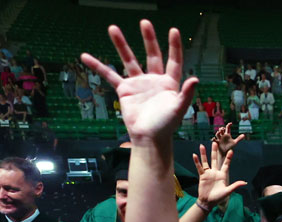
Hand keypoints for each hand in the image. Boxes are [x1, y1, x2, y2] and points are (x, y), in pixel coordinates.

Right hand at [81, 20, 197, 141]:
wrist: (148, 138)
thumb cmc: (166, 126)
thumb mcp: (178, 109)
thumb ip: (186, 94)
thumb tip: (195, 79)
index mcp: (170, 83)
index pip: (173, 60)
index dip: (174, 46)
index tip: (173, 30)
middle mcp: (154, 80)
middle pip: (152, 54)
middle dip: (148, 39)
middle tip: (144, 22)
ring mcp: (138, 83)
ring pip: (129, 60)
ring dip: (121, 45)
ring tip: (112, 28)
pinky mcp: (124, 90)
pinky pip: (109, 75)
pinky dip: (98, 66)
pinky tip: (86, 56)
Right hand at [191, 142, 245, 207]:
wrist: (208, 202)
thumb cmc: (218, 197)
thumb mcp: (228, 191)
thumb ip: (235, 186)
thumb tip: (245, 183)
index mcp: (222, 175)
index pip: (226, 165)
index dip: (229, 158)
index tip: (231, 151)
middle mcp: (215, 173)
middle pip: (215, 160)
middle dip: (214, 151)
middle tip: (215, 142)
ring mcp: (208, 174)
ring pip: (206, 161)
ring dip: (204, 154)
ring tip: (202, 145)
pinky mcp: (202, 176)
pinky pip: (199, 167)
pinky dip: (197, 161)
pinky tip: (195, 155)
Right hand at [213, 122, 243, 152]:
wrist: (226, 152)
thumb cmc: (230, 146)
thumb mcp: (235, 142)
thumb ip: (239, 138)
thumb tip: (244, 135)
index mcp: (227, 134)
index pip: (227, 128)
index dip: (229, 125)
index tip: (231, 123)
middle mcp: (223, 136)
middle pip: (221, 130)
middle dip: (221, 129)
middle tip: (223, 129)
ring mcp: (220, 139)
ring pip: (217, 134)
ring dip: (218, 133)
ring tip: (219, 132)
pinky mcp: (217, 142)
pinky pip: (214, 140)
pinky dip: (213, 139)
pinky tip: (213, 138)